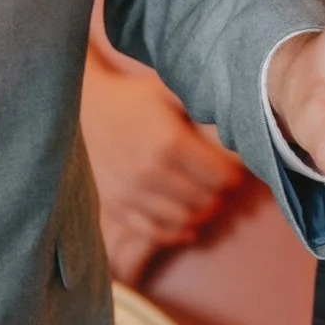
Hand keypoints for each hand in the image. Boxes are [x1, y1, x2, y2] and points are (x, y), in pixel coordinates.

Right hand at [81, 53, 243, 281]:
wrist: (84, 108)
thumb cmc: (136, 98)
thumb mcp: (172, 91)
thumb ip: (206, 105)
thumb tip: (241, 123)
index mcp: (170, 143)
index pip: (222, 177)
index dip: (234, 177)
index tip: (235, 171)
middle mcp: (150, 172)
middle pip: (206, 201)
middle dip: (220, 195)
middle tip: (221, 186)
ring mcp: (131, 193)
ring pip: (184, 220)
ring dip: (201, 214)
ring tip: (206, 201)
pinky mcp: (116, 205)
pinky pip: (154, 232)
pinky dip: (176, 233)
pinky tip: (189, 227)